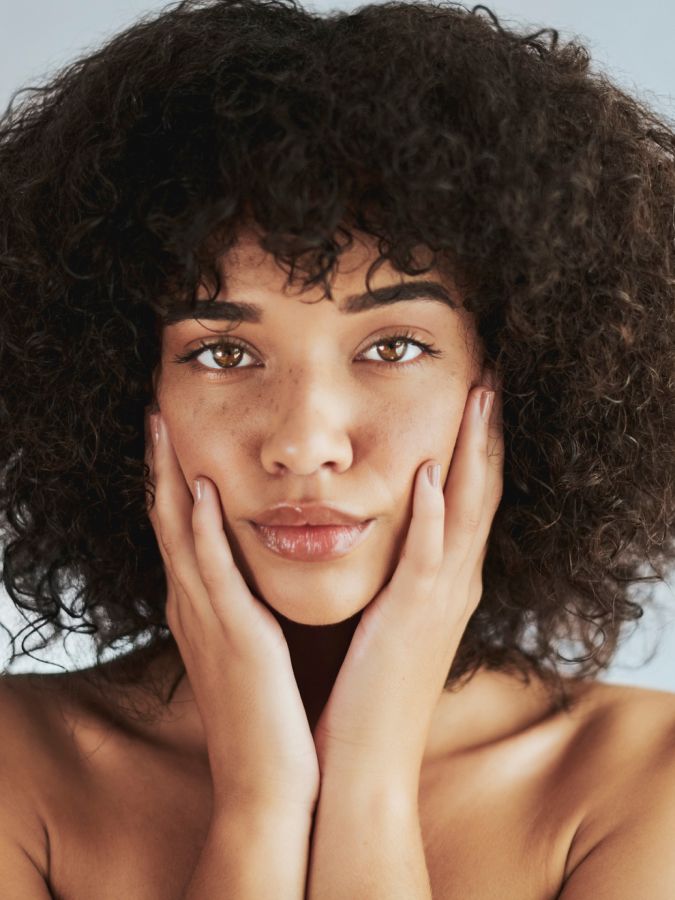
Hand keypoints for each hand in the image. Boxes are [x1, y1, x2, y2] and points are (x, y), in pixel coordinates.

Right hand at [144, 409, 319, 814]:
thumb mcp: (250, 649)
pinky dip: (200, 531)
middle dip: (159, 465)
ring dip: (169, 478)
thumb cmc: (265, 715)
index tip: (173, 434)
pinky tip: (198, 491)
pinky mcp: (232, 636)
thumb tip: (253, 575)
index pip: (179, 529)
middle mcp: (193, 606)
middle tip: (154, 412)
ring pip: (177, 535)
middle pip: (166, 520)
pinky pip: (210, 574)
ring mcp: (207, 620)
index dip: (170, 478)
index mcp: (201, 607)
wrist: (268, 782)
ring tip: (163, 427)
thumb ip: (244, 608)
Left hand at [311, 368, 503, 795]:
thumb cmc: (368, 691)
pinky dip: (435, 515)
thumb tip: (386, 540)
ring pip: (467, 512)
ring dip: (472, 452)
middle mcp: (453, 584)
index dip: (476, 444)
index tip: (474, 395)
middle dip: (487, 432)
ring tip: (477, 397)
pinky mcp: (411, 622)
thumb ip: (397, 578)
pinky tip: (431, 473)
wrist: (362, 765)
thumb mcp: (389, 622)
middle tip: (491, 375)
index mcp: (444, 582)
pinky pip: (428, 558)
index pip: (470, 497)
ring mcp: (438, 602)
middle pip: (482, 491)